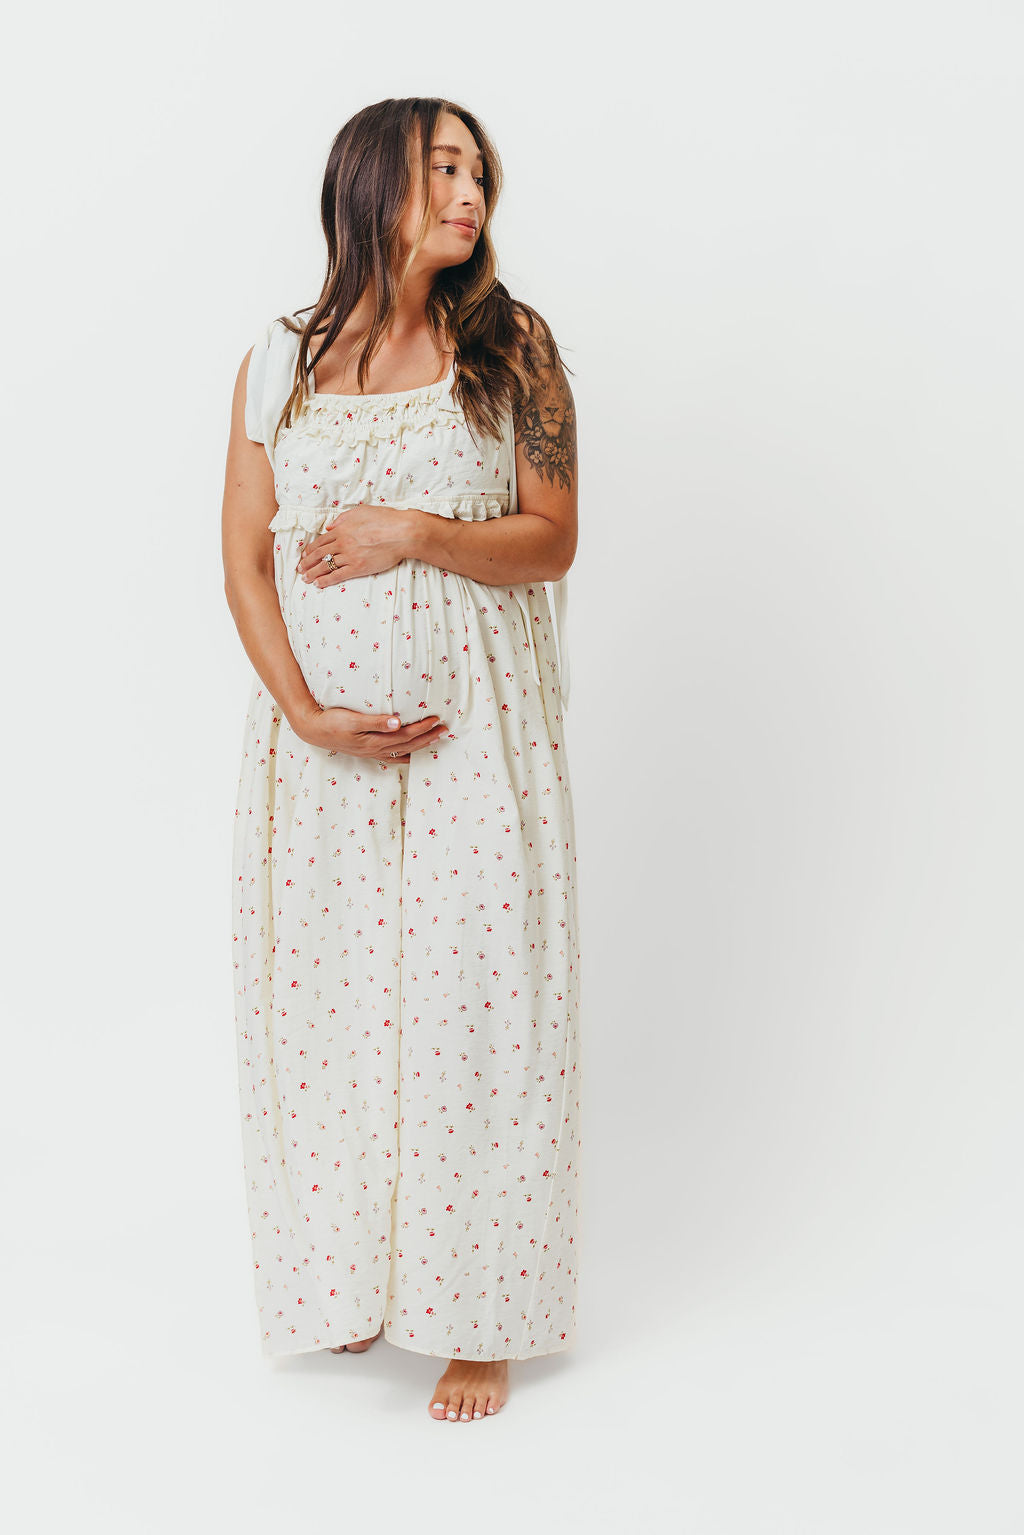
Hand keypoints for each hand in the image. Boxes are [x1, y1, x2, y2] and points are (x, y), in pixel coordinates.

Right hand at [292, 703, 451, 764]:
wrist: (313, 729)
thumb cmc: (332, 721)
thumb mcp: (353, 719)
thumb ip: (376, 722)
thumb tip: (398, 723)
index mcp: (374, 741)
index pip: (405, 736)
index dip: (422, 729)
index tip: (436, 720)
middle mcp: (375, 750)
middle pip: (407, 745)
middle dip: (427, 738)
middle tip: (443, 730)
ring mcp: (371, 752)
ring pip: (401, 751)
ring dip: (419, 746)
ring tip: (434, 739)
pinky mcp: (366, 751)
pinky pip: (390, 756)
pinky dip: (404, 755)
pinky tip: (410, 754)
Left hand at [297, 503, 410, 584]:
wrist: (402, 532)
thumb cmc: (385, 519)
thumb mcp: (361, 511)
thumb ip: (343, 518)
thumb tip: (330, 526)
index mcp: (342, 528)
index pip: (321, 540)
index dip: (310, 549)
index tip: (304, 555)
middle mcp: (342, 542)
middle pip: (319, 554)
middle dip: (307, 562)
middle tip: (300, 569)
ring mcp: (349, 556)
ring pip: (325, 565)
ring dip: (313, 573)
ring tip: (305, 579)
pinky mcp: (358, 567)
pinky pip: (338, 575)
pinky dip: (326, 580)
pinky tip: (319, 584)